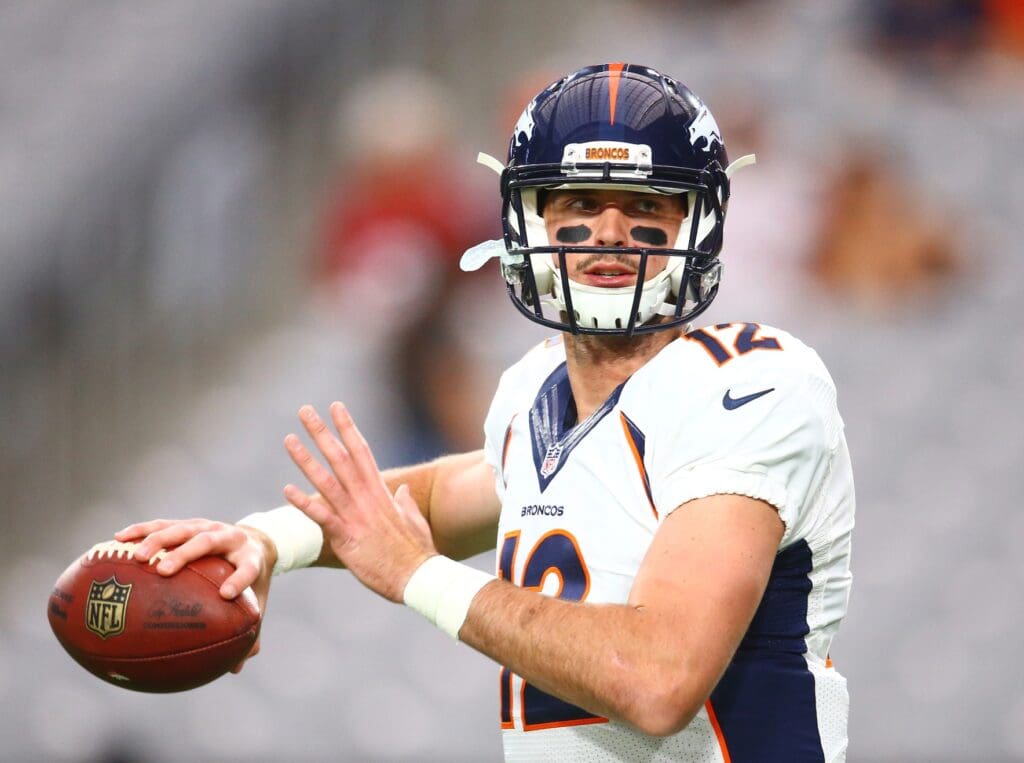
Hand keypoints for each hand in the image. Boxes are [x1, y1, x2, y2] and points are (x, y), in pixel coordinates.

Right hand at [113, 517, 274, 671]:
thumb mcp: (256, 600)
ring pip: (183, 529)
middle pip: (208, 541)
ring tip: (136, 558)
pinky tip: (117, 540)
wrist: (256, 541)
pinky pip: (164, 524)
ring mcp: (208, 526)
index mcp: (250, 558)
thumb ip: (249, 631)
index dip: (239, 580)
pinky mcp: (191, 523)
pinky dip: (142, 530)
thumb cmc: (252, 580)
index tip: (225, 594)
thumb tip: (235, 669)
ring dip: (158, 540)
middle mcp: (230, 538)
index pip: (247, 569)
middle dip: (185, 555)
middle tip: (163, 572)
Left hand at [282, 402, 435, 602]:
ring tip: (289, 440)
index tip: (336, 407)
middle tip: (305, 411)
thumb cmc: (417, 552)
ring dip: (306, 460)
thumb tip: (402, 489)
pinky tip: (287, 490)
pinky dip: (304, 503)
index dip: (347, 428)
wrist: (418, 578)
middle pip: (341, 457)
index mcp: (381, 492)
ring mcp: (356, 516)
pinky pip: (322, 516)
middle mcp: (366, 498)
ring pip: (326, 481)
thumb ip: (405, 503)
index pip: (361, 451)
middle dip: (322, 432)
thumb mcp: (414, 520)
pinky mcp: (347, 537)